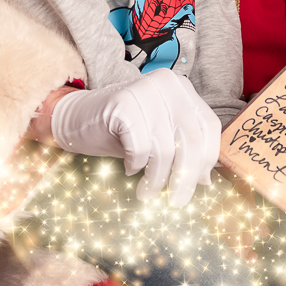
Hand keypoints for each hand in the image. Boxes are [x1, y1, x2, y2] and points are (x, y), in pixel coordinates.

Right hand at [47, 70, 221, 205]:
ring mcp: (144, 91)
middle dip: (185, 177)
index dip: (207, 159)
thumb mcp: (160, 136)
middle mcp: (167, 84)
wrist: (76, 119)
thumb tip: (205, 181)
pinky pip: (140, 148)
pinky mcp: (122, 103)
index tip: (200, 184)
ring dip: (156, 179)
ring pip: (165, 149)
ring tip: (146, 192)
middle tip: (177, 201)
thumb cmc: (122, 131)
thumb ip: (183, 148)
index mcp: (182, 88)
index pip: (208, 126)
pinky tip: (129, 167)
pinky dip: (135, 165)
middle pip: (190, 140)